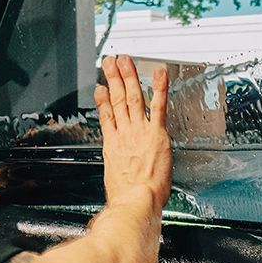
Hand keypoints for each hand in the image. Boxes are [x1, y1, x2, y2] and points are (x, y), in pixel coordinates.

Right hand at [93, 55, 170, 211]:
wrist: (134, 201)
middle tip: (110, 63)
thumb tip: (116, 185)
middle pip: (118, 100)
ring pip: (133, 97)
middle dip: (113, 79)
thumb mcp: (114, 183)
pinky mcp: (156, 133)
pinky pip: (158, 106)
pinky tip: (160, 73)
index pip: (107, 116)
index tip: (101, 89)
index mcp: (113, 145)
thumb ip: (116, 176)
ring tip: (126, 60)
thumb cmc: (126, 198)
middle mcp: (125, 134)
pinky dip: (159, 87)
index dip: (104, 100)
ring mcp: (139, 131)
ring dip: (129, 76)